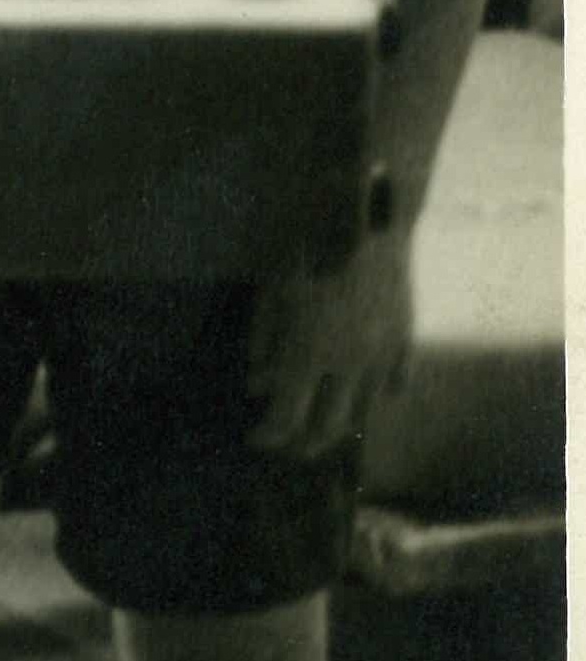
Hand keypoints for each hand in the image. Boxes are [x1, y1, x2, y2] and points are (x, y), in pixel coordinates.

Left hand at [251, 229, 416, 459]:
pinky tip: (362, 396)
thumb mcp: (268, 290)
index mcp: (307, 354)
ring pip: (365, 413)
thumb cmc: (303, 245)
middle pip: (328, 428)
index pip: (285, 417)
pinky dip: (375, 397)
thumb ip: (263, 341)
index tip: (255, 437)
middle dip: (304, 444)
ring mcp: (383, 355)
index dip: (268, 435)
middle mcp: (349, 365)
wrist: (368, 216)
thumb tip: (257, 384)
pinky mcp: (405, 340)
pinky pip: (393, 384)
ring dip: (341, 425)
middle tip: (287, 444)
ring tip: (320, 427)